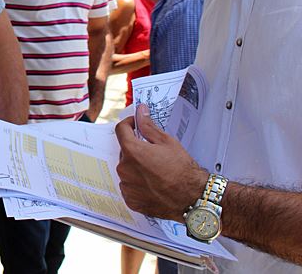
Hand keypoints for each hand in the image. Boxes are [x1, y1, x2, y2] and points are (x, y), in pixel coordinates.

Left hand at [115, 105, 207, 219]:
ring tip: (155, 171)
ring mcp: (126, 186)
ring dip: (136, 167)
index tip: (135, 125)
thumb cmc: (183, 171)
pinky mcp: (130, 200)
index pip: (121, 130)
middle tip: (153, 153)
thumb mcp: (167, 142)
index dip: (129, 124)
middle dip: (136, 149)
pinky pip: (129, 186)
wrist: (192, 198)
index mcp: (132, 151)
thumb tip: (141, 112)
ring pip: (127, 169)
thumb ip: (148, 126)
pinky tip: (153, 184)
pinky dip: (137, 184)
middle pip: (124, 151)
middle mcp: (125, 169)